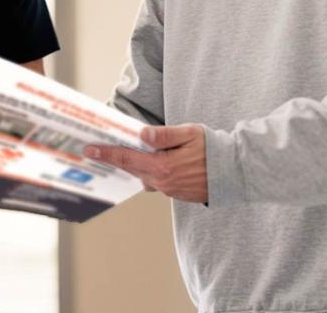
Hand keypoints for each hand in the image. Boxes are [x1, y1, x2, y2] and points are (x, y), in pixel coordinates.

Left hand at [84, 124, 208, 203]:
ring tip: (124, 153)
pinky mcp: (177, 193)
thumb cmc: (214, 148)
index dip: (107, 153)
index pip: (127, 158)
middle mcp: (163, 182)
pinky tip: (152, 161)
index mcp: (163, 166)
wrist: (236, 171)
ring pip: (144, 176)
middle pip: (131, 168)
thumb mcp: (190, 133)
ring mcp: (170, 190)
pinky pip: (157, 182)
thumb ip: (165, 135)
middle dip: (114, 159)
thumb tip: (143, 134)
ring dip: (135, 165)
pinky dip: (150, 172)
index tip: (89, 150)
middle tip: (97, 150)